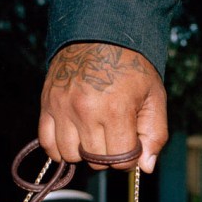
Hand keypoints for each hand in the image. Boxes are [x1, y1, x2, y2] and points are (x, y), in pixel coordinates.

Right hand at [39, 43, 167, 172]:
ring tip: (95, 135)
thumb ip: (155, 134)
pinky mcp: (47, 103)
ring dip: (84, 153)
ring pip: (70, 155)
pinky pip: (47, 143)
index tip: (132, 143)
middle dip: (109, 155)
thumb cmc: (131, 67)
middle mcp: (85, 110)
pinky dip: (59, 149)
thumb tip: (145, 167)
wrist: (100, 34)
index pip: (120, 159)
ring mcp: (62, 107)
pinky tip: (74, 140)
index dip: (130, 157)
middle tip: (116, 136)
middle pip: (95, 160)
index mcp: (115, 110)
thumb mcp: (154, 97)